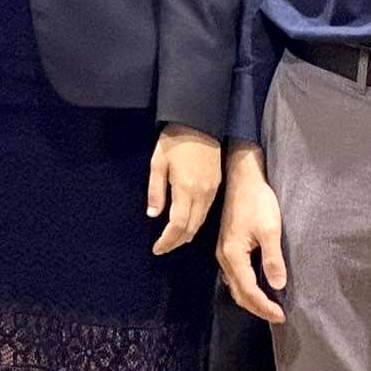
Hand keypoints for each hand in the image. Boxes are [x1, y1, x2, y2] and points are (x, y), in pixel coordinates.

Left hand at [147, 124, 221, 254]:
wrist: (200, 122)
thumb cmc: (174, 141)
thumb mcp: (158, 163)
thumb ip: (156, 191)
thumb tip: (153, 215)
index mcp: (186, 189)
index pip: (178, 225)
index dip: (167, 241)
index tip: (157, 249)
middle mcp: (202, 194)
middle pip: (191, 228)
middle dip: (177, 241)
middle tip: (163, 248)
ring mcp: (212, 191)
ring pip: (200, 222)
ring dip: (187, 234)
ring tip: (173, 240)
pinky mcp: (217, 186)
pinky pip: (207, 212)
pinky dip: (196, 222)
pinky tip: (188, 223)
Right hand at [217, 143, 287, 323]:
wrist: (242, 177)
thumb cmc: (257, 201)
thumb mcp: (270, 229)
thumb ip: (272, 259)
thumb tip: (277, 286)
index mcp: (233, 254)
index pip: (248, 290)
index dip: (264, 306)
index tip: (282, 315)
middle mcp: (223, 256)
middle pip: (238, 292)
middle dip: (257, 307)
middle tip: (277, 315)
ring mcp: (223, 250)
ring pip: (235, 284)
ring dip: (251, 298)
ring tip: (269, 305)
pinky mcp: (228, 245)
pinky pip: (235, 274)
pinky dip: (246, 286)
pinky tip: (258, 285)